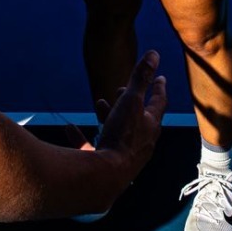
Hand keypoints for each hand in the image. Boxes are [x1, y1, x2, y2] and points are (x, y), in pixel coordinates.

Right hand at [91, 50, 166, 183]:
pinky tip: (71, 129)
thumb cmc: (122, 136)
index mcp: (150, 126)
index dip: (158, 87)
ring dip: (109, 116)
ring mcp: (124, 156)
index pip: (159, 102)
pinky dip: (83, 138)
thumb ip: (141, 77)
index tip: (160, 78)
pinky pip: (94, 149)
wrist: (107, 176)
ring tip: (99, 103)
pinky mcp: (106, 166)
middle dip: (131, 102)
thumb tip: (154, 53)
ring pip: (118, 132)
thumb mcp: (131, 101)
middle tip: (123, 90)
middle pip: (139, 119)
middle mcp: (141, 142)